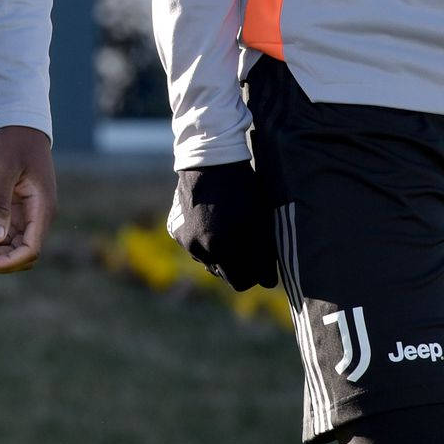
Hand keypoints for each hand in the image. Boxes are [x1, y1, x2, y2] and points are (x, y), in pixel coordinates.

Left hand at [0, 124, 55, 272]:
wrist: (19, 126)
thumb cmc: (14, 144)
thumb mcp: (4, 171)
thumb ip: (0, 204)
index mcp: (42, 208)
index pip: (30, 249)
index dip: (8, 262)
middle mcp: (39, 215)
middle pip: (22, 253)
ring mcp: (30, 214)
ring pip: (14, 246)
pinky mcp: (19, 209)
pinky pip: (8, 234)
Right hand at [167, 160, 277, 290]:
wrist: (209, 159)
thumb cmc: (241, 188)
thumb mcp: (259, 221)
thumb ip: (263, 257)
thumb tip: (267, 284)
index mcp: (221, 248)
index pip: (241, 282)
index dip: (254, 274)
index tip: (260, 260)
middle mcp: (200, 249)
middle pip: (224, 274)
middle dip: (237, 263)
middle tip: (246, 242)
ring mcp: (186, 240)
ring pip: (209, 260)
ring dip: (220, 252)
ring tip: (229, 226)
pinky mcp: (176, 230)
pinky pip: (196, 246)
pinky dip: (205, 240)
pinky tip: (212, 220)